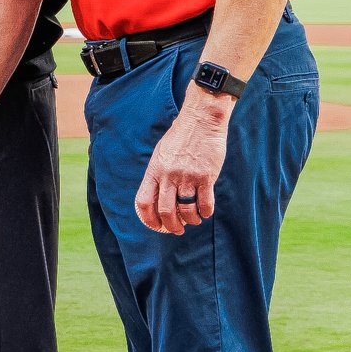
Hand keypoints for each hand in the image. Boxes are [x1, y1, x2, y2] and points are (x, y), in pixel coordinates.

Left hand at [136, 90, 228, 234]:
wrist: (200, 121)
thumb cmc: (180, 137)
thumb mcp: (161, 154)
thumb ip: (158, 174)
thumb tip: (157, 195)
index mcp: (154, 171)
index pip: (144, 201)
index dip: (148, 218)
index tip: (155, 226)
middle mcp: (169, 176)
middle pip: (166, 211)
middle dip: (171, 226)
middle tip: (177, 229)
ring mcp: (188, 177)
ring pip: (186, 210)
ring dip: (190, 220)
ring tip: (193, 220)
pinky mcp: (206, 177)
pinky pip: (205, 203)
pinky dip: (205, 212)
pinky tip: (205, 212)